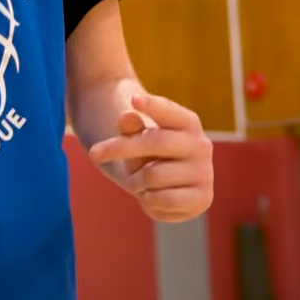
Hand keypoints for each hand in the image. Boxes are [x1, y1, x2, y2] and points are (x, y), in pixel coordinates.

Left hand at [87, 93, 212, 222]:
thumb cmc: (147, 154)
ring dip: (135, 181)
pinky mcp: (203, 198)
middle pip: (152, 142)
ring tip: (140, 181)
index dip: (152, 105)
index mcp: (188, 122)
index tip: (133, 100)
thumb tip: (126, 116)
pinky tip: (151, 195)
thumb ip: (130, 127)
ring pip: (153, 175)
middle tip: (93, 154)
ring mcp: (205, 172)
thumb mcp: (134, 137)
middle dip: (120, 148)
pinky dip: (148, 200)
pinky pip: (163, 200)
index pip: (168, 111)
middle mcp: (201, 144)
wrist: (166, 185)